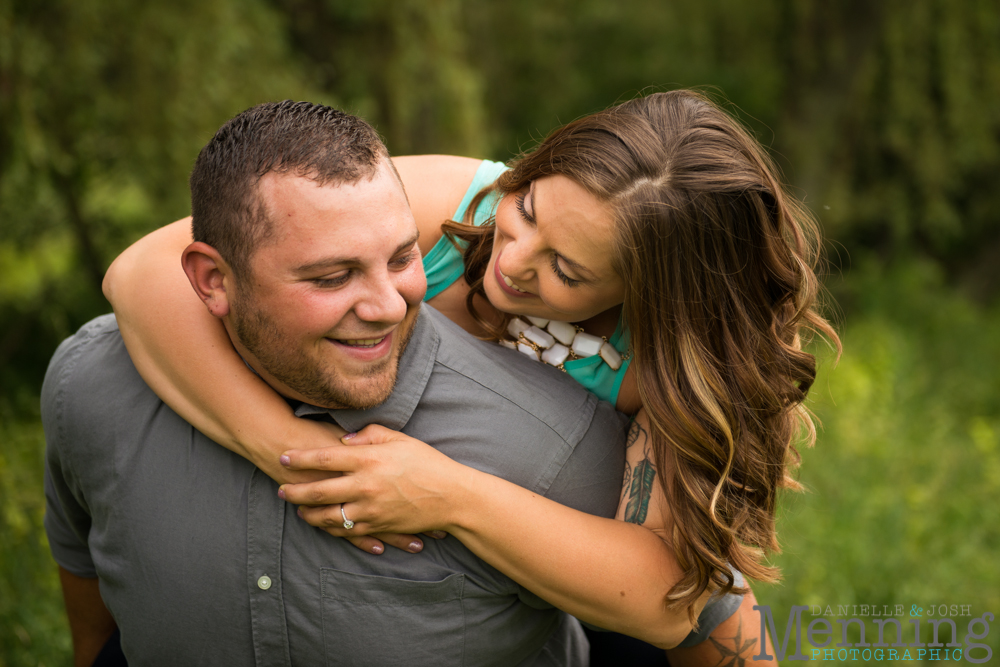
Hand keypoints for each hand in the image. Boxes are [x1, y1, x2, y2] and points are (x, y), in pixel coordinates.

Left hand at [278, 424, 469, 548]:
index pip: (325, 459)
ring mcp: (371, 510)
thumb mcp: (402, 439)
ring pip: (328, 516)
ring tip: (297, 509)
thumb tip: (345, 440)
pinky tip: (323, 524)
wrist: (452, 496)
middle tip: (280, 489)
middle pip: (319, 490)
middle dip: (295, 491)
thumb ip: (371, 435)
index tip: (284, 457)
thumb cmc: (428, 463)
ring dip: (308, 513)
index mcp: (370, 460)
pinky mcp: (378, 526)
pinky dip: (332, 528)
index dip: (300, 458)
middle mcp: (366, 486)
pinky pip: (347, 531)